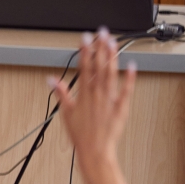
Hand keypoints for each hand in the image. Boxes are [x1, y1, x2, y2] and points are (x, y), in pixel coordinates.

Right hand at [50, 28, 133, 183]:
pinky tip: (132, 65)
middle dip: (100, 48)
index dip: (85, 52)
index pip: (84, 68)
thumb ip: (61, 93)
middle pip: (99, 67)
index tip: (85, 39)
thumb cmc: (80, 135)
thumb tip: (51, 80)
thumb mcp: (65, 113)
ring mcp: (110, 100)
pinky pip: (127, 90)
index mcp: (83, 95)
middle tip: (101, 33)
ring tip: (113, 42)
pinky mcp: (121, 107)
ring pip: (111, 74)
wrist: (95, 150)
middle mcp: (97, 95)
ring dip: (112, 57)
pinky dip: (130, 78)